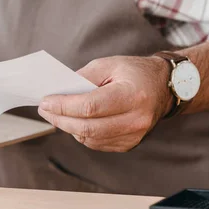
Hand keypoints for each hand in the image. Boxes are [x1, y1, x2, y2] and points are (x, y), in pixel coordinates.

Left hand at [38, 56, 171, 151]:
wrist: (164, 88)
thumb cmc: (135, 72)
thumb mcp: (109, 64)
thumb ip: (83, 77)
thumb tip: (59, 92)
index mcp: (132, 95)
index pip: (91, 106)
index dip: (64, 106)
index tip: (45, 101)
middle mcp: (136, 119)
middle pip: (88, 127)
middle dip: (60, 119)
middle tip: (44, 109)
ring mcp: (134, 135)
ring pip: (90, 138)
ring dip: (68, 127)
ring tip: (56, 114)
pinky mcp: (130, 144)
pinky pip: (97, 143)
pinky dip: (81, 134)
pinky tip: (74, 122)